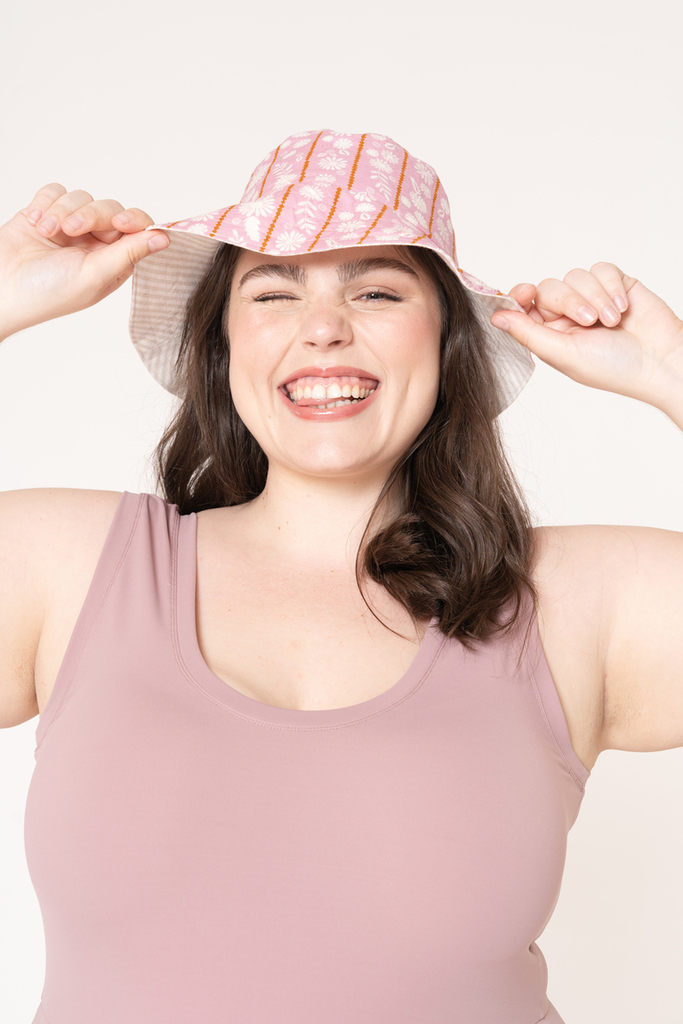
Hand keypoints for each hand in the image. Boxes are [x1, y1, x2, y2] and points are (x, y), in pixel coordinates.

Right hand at [0, 182, 169, 339]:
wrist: (0, 286)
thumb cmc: (47, 293)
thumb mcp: (94, 275)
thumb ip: (129, 253)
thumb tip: (164, 238)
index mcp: (114, 261)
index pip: (137, 228)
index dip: (132, 219)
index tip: (120, 222)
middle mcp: (96, 243)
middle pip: (109, 208)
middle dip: (88, 215)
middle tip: (68, 231)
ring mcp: (70, 227)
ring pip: (80, 197)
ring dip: (60, 211)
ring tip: (45, 232)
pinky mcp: (46, 213)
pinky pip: (55, 191)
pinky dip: (45, 203)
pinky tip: (35, 222)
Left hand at [491, 262, 682, 410]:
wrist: (659, 360)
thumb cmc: (613, 368)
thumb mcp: (563, 354)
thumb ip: (528, 333)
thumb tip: (495, 318)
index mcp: (549, 333)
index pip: (523, 305)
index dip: (519, 296)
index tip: (525, 294)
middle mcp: (566, 314)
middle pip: (549, 287)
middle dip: (569, 301)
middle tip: (589, 322)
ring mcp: (591, 297)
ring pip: (575, 276)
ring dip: (595, 297)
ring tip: (611, 321)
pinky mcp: (615, 284)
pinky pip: (601, 269)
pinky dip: (611, 286)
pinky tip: (623, 308)